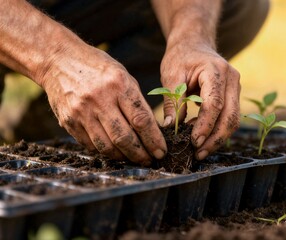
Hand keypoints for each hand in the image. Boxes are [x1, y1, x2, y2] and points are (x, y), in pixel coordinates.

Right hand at [39, 44, 166, 165]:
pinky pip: (90, 145)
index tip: (161, 151)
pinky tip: (115, 151)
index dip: (154, 140)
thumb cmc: (97, 67)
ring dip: (123, 157)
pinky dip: (105, 151)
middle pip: (124, 137)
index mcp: (118, 84)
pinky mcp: (68, 122)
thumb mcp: (123, 75)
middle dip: (140, 154)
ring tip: (134, 159)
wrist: (59, 61)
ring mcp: (81, 112)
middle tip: (150, 160)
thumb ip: (136, 102)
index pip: (141, 120)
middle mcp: (99, 99)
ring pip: (106, 146)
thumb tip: (150, 130)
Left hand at [160, 41, 240, 159]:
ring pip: (234, 120)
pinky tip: (203, 139)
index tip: (193, 142)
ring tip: (200, 151)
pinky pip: (230, 117)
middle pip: (231, 116)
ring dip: (218, 138)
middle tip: (198, 154)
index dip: (205, 125)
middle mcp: (232, 79)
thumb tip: (170, 127)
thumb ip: (172, 101)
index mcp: (216, 71)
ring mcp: (235, 87)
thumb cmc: (181, 57)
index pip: (214, 104)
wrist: (194, 44)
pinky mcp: (233, 95)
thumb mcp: (171, 75)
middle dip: (215, 138)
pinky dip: (218, 130)